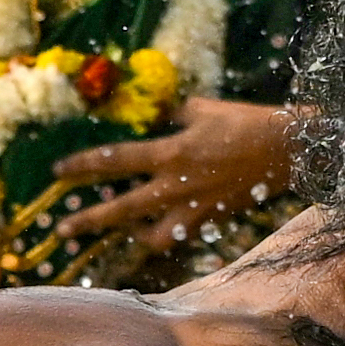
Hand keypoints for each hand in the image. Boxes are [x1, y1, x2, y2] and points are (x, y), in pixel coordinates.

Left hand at [27, 97, 289, 261]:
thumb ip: (175, 115)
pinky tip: (162, 228)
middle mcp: (175, 186)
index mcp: (169, 153)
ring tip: (124, 231)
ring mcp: (194, 207)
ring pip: (153, 236)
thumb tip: (160, 117)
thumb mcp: (203, 109)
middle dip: (88, 220)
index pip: (114, 161)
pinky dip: (169, 234)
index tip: (57, 172)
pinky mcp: (212, 219)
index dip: (82, 166)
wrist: (286, 149)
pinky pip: (182, 235)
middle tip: (62, 229)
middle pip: (121, 210)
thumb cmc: (245, 122)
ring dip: (134, 235)